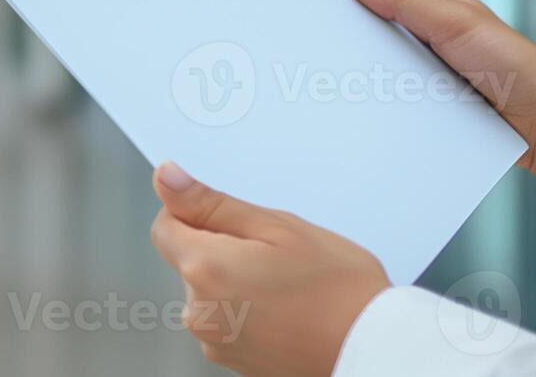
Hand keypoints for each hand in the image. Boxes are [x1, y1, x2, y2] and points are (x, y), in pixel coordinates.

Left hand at [149, 163, 388, 375]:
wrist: (371, 350)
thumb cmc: (337, 289)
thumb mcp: (278, 226)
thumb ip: (212, 203)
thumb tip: (166, 177)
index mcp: (204, 268)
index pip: (164, 226)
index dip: (194, 214)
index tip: (234, 220)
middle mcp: (199, 311)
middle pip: (189, 260)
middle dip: (223, 248)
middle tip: (275, 254)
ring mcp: (215, 341)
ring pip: (209, 290)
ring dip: (235, 280)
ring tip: (286, 286)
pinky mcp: (232, 361)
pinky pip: (226, 320)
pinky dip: (247, 310)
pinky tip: (285, 310)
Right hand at [346, 0, 535, 205]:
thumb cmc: (514, 66)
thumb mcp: (457, 23)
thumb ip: (409, 1)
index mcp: (437, 7)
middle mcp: (431, 37)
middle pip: (376, 30)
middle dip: (350, 34)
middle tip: (314, 40)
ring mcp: (430, 72)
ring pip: (382, 67)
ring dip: (364, 73)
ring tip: (330, 77)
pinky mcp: (431, 106)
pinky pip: (395, 99)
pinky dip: (380, 101)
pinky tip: (362, 107)